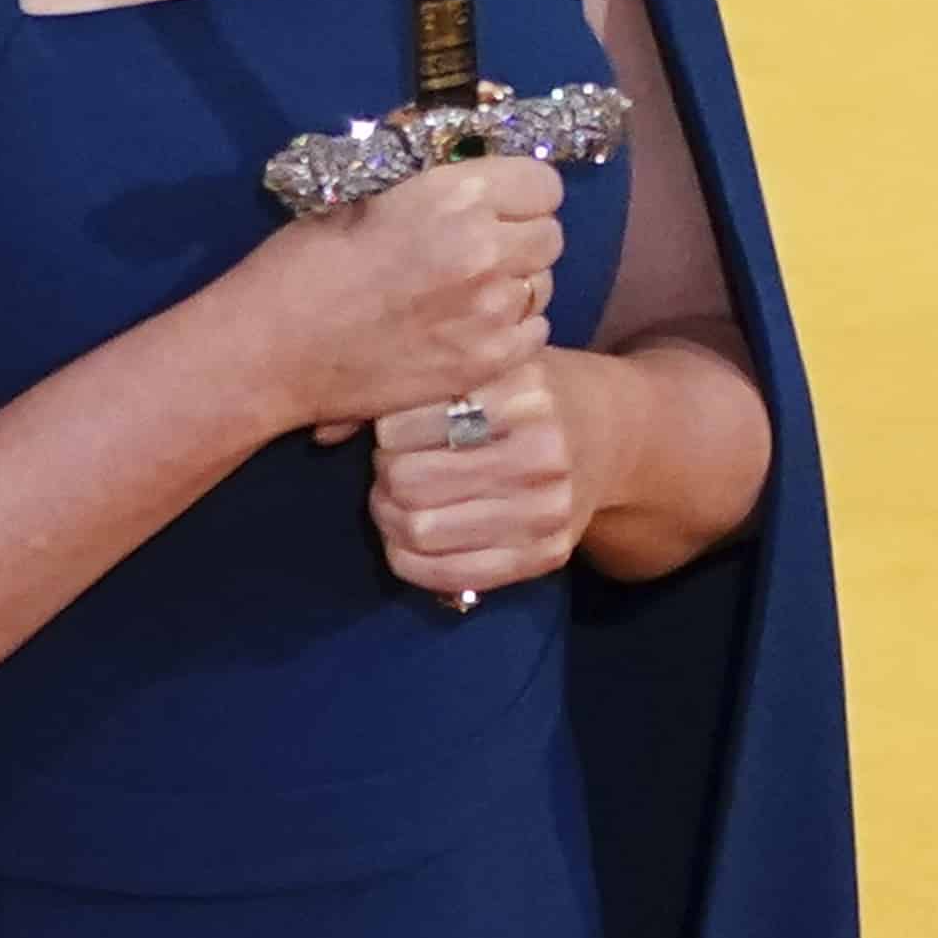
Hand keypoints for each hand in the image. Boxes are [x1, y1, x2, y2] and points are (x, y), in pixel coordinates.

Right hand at [230, 156, 562, 447]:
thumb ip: (426, 173)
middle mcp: (487, 252)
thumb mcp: (359, 191)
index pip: (542, 182)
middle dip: (518, 232)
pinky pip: (534, 330)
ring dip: (514, 279)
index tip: (493, 197)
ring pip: (543, 283)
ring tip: (465, 287)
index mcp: (454, 197)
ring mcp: (493, 315)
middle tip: (476, 242)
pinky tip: (466, 323)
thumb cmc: (304, 262)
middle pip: (550, 233)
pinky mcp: (489, 363)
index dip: (518, 187)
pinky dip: (510, 324)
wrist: (274, 350)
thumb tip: (466, 154)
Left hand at [362, 362, 590, 606]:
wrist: (610, 432)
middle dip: (383, 476)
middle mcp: (540, 451)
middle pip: (407, 481)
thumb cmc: (520, 390)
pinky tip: (408, 540)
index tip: (391, 427)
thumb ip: (413, 383)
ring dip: (391, 518)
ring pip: (421, 531)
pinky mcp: (548, 555)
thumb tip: (327, 430)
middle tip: (388, 467)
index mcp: (518, 391)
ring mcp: (548, 509)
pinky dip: (411, 562)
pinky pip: (453, 575)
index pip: (403, 423)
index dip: (382, 430)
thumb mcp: (481, 363)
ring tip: (398, 499)